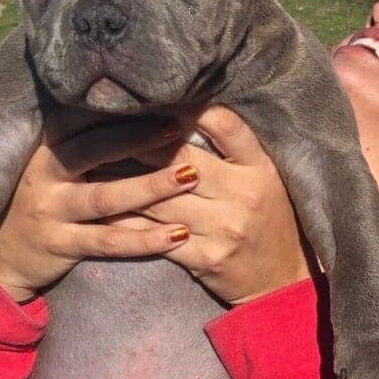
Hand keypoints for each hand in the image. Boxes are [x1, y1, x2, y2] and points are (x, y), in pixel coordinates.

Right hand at [0, 114, 198, 301]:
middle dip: (140, 139)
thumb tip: (136, 111)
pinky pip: (108, 241)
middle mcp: (42, 173)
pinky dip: (145, 239)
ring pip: (106, 197)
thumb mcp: (48, 166)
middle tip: (180, 129)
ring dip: (150, 186)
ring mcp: (49, 210)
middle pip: (94, 150)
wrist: (1, 258)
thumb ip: (83, 143)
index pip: (80, 118)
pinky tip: (177, 235)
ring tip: (190, 177)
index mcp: (42, 146)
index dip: (118, 108)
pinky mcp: (60, 245)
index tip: (158, 98)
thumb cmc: (40, 202)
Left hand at [121, 107, 311, 304]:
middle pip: (182, 159)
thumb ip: (234, 150)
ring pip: (162, 199)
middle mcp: (244, 194)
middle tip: (108, 128)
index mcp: (261, 168)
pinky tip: (106, 211)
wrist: (284, 280)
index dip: (189, 108)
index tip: (157, 98)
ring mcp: (225, 228)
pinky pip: (158, 237)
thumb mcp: (265, 178)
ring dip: (124, 182)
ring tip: (94, 165)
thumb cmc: (271, 222)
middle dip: (140, 143)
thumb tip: (186, 113)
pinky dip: (129, 224)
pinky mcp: (208, 258)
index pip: (225, 125)